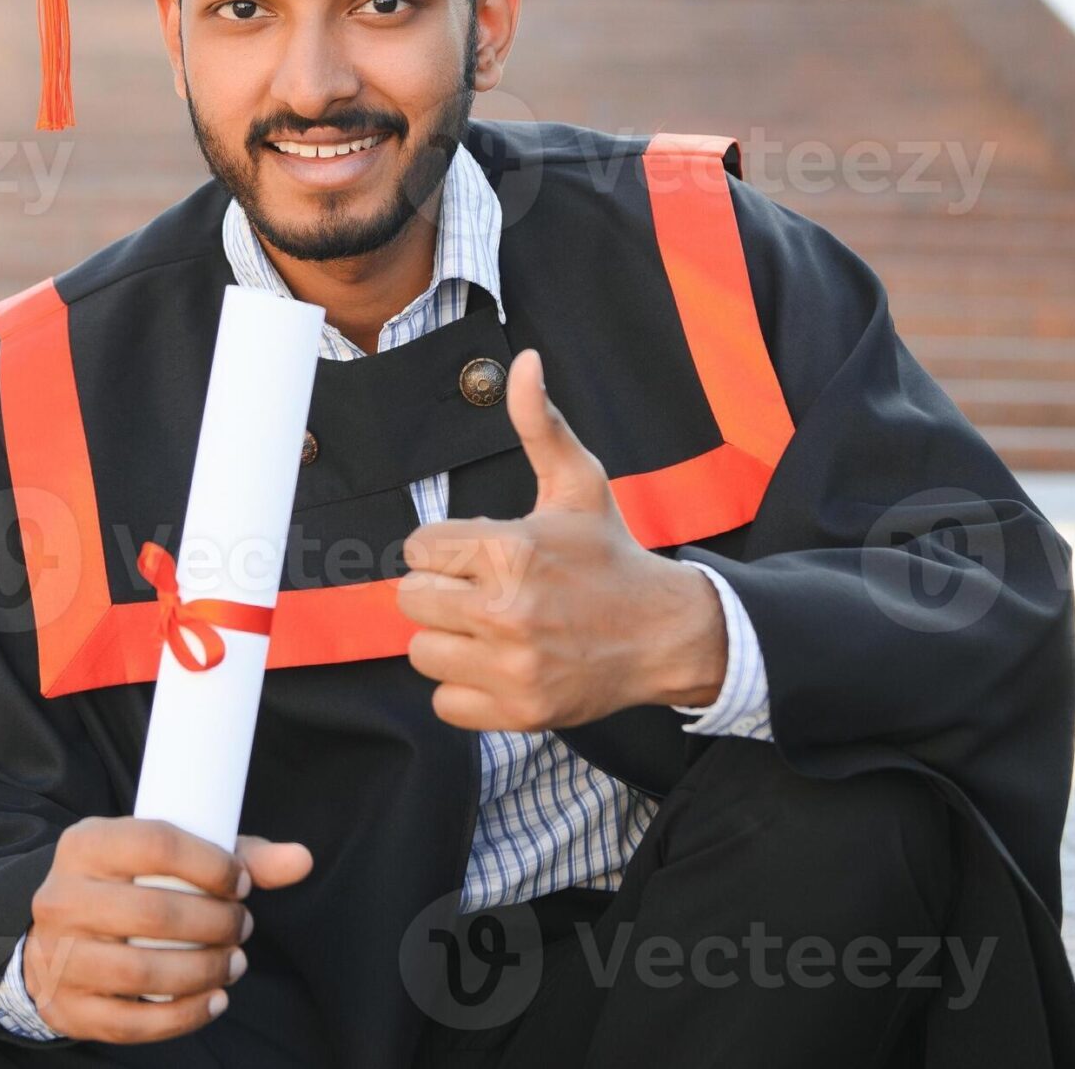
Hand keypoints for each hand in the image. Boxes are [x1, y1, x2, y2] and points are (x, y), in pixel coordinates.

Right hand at [20, 817, 312, 1042]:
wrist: (54, 939)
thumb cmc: (125, 887)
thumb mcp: (163, 856)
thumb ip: (234, 855)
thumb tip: (301, 859)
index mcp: (85, 845)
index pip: (156, 844)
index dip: (211, 865)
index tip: (241, 884)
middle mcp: (62, 898)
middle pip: (155, 913)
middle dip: (217, 923)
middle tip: (243, 927)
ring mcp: (60, 957)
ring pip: (144, 972)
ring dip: (205, 971)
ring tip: (234, 963)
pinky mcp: (69, 1007)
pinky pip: (133, 1022)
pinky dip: (185, 1016)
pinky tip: (214, 1000)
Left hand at [396, 348, 727, 730]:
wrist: (664, 633)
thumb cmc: (609, 555)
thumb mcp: (578, 483)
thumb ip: (539, 423)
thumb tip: (525, 362)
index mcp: (512, 551)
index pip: (417, 549)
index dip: (444, 549)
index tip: (479, 554)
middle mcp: (507, 612)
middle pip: (411, 600)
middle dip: (442, 591)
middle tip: (484, 590)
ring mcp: (513, 667)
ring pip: (421, 651)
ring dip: (449, 640)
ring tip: (492, 626)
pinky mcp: (518, 712)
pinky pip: (443, 701)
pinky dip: (465, 687)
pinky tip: (500, 663)